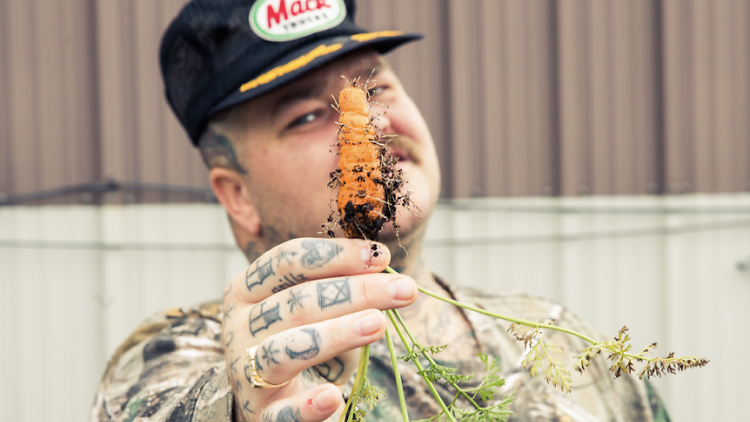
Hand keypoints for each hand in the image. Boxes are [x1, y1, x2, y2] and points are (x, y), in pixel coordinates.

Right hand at [222, 238, 417, 421]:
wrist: (271, 400)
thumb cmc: (300, 339)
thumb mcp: (312, 308)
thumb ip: (337, 285)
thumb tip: (383, 265)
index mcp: (246, 291)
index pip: (286, 260)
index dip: (336, 255)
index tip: (381, 256)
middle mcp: (239, 328)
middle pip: (295, 302)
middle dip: (355, 292)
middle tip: (403, 290)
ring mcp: (246, 373)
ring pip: (284, 350)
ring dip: (336, 334)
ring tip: (379, 324)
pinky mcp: (263, 415)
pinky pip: (282, 413)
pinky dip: (307, 406)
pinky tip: (333, 395)